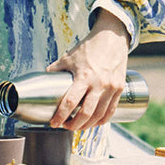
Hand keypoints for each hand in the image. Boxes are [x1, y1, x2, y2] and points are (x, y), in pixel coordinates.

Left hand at [46, 10, 130, 130]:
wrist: (112, 37)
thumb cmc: (89, 47)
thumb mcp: (69, 57)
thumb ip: (55, 69)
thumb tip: (44, 79)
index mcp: (84, 76)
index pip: (70, 102)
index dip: (60, 116)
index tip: (54, 123)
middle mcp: (99, 84)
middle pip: (85, 113)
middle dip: (74, 125)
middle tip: (65, 127)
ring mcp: (111, 87)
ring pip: (99, 115)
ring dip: (87, 125)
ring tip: (78, 127)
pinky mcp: (119, 88)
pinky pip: (111, 111)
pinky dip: (102, 120)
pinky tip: (94, 123)